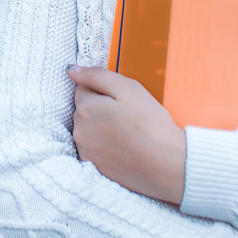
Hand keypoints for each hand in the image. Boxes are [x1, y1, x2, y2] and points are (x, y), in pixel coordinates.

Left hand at [67, 65, 185, 204]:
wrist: (166, 164)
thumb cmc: (150, 123)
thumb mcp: (128, 88)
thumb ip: (97, 76)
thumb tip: (72, 70)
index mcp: (85, 108)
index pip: (83, 89)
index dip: (104, 91)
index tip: (121, 100)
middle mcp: (79, 131)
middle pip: (84, 110)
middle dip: (100, 109)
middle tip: (127, 116)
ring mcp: (85, 151)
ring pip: (88, 129)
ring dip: (100, 127)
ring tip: (126, 133)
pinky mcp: (93, 168)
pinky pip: (93, 149)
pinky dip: (103, 146)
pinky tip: (122, 148)